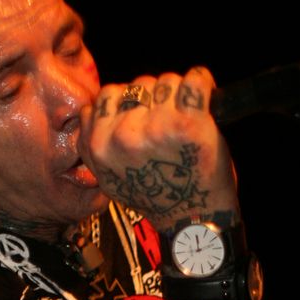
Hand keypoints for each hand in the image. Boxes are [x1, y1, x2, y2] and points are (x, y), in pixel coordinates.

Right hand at [79, 67, 238, 230]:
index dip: (125, 104)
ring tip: (184, 116)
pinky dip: (203, 82)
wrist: (192, 218)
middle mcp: (122, 135)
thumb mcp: (108, 178)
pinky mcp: (188, 123)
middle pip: (136, 86)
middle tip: (166, 121)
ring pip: (164, 81)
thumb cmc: (155, 199)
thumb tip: (94, 111)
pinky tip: (205, 96)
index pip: (104, 97)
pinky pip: (195, 80)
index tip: (140, 115)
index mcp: (99, 146)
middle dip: (152, 98)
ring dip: (177, 93)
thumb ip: (93, 145)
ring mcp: (155, 127)